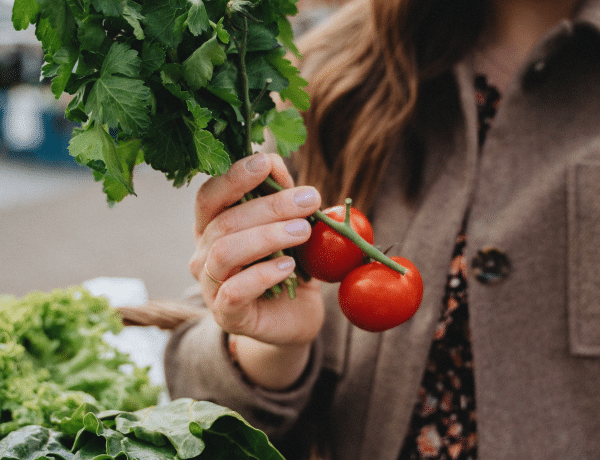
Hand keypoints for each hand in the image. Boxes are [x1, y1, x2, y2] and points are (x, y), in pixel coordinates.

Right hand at [189, 152, 324, 347]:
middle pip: (224, 222)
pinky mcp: (226, 314)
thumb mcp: (288, 225)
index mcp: (213, 227)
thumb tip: (273, 160)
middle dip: (269, 206)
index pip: (209, 196)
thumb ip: (278, 195)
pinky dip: (263, 275)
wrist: (295, 317)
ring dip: (267, 236)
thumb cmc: (288, 265)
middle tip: (309, 199)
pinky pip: (234, 292)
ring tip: (303, 231)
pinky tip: (289, 266)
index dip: (234, 177)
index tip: (266, 161)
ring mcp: (210, 286)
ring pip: (224, 253)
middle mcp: (203, 254)